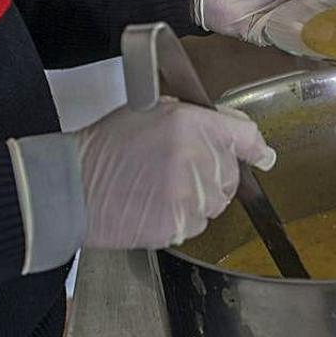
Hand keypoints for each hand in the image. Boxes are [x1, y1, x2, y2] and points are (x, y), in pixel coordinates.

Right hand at [74, 97, 274, 248]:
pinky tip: (154, 205)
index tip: (263, 156)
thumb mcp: (151, 111)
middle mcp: (197, 159)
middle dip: (214, 173)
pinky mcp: (179, 225)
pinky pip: (197, 224)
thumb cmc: (106, 147)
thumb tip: (232, 126)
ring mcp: (190, 196)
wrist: (72, 187)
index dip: (256, 147)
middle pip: (232, 174)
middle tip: (176, 168)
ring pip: (216, 202)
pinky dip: (182, 218)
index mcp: (192, 124)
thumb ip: (195, 117)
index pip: (245, 136)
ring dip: (198, 197)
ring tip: (159, 187)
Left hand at [196, 0, 330, 44]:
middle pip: (316, 16)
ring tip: (333, 30)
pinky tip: (304, 34)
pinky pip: (281, 39)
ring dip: (316, 31)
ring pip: (302, 30)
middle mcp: (288, 8)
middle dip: (333, 19)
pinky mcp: (262, 34)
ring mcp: (276, 22)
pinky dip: (293, 38)